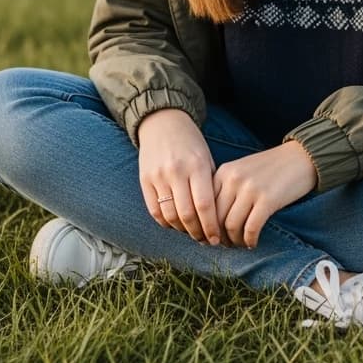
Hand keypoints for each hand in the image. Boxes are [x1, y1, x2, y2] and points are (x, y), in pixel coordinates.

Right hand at [137, 108, 220, 244]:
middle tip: (205, 240)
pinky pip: (154, 211)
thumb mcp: (207, 158)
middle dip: (198, 233)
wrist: (163, 122)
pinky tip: (175, 223)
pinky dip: (166, 223)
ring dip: (182, 230)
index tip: (216, 238)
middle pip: (187, 215)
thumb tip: (218, 219)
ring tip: (192, 232)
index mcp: (197, 165)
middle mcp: (176, 171)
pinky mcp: (144, 180)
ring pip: (170, 216)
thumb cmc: (191, 143)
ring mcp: (158, 176)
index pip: (205, 206)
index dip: (211, 227)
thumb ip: (211, 185)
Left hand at [213, 142, 317, 248]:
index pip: (205, 205)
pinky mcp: (267, 199)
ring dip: (235, 241)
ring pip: (231, 226)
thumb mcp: (242, 171)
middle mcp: (233, 179)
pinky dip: (249, 240)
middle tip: (227, 245)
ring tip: (241, 244)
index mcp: (224, 171)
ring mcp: (250, 189)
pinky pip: (251, 228)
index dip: (206, 226)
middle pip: (216, 218)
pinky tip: (253, 243)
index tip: (212, 237)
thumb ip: (226, 189)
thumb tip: (213, 222)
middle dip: (219, 237)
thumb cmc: (271, 168)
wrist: (300, 157)